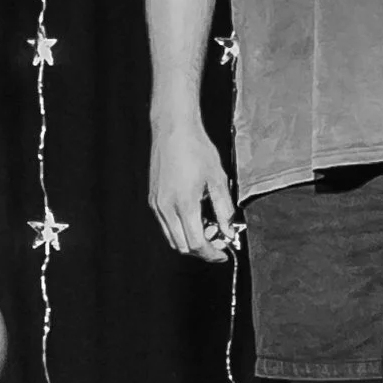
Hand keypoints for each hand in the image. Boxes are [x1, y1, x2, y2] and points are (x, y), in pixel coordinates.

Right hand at [148, 118, 240, 264]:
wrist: (174, 129)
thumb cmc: (196, 148)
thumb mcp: (218, 179)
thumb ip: (224, 209)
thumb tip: (228, 230)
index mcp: (184, 204)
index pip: (197, 244)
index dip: (212, 254)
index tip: (223, 253)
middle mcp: (166, 207)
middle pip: (182, 246)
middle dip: (202, 249)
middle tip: (218, 239)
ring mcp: (157, 204)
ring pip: (172, 237)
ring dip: (190, 240)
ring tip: (207, 226)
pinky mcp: (153, 198)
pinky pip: (165, 224)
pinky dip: (180, 228)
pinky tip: (193, 216)